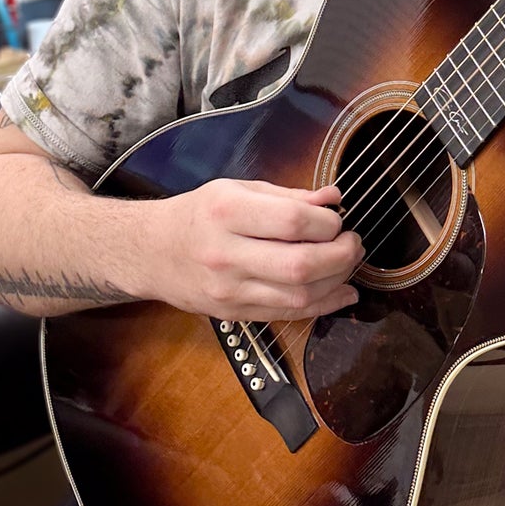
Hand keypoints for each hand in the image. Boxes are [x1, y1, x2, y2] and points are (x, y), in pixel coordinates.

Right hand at [143, 180, 362, 321]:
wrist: (150, 251)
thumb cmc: (199, 214)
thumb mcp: (239, 189)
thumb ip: (289, 196)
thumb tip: (333, 198)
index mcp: (227, 213)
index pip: (293, 222)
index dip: (328, 223)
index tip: (336, 219)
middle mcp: (225, 254)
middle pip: (300, 265)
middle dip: (341, 256)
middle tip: (354, 243)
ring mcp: (229, 290)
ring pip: (298, 296)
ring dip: (337, 281)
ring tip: (349, 263)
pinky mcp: (234, 314)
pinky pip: (288, 315)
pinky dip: (323, 305)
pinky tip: (342, 292)